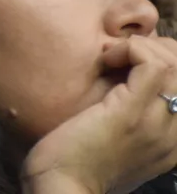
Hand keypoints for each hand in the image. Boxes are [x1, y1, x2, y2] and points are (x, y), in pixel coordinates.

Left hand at [22, 36, 176, 193]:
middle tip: (121, 55)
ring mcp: (156, 123)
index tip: (131, 62)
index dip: (165, 61)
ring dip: (142, 47)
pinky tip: (106, 59)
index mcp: (175, 140)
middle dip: (156, 48)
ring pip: (174, 63)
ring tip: (113, 57)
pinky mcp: (130, 114)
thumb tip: (127, 79)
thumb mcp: (119, 140)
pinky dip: (130, 50)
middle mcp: (175, 133)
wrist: (61, 188)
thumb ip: (137, 118)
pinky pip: (152, 65)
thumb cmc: (79, 161)